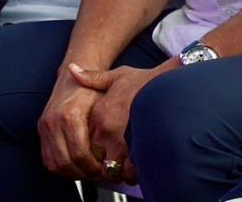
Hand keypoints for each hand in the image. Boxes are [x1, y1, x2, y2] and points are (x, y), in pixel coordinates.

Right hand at [37, 67, 105, 180]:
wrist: (74, 76)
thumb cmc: (93, 88)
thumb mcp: (105, 103)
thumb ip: (109, 120)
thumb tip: (117, 139)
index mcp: (71, 115)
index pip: (79, 153)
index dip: (92, 165)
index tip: (103, 169)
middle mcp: (53, 121)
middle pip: (64, 162)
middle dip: (82, 172)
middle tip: (96, 174)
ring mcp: (45, 126)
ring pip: (53, 163)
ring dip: (70, 172)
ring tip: (87, 172)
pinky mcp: (41, 129)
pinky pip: (46, 157)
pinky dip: (60, 166)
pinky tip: (75, 166)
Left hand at [70, 62, 175, 183]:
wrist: (171, 84)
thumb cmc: (147, 80)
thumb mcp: (118, 75)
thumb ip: (93, 77)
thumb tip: (71, 70)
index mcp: (99, 116)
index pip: (86, 143)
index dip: (96, 149)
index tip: (107, 148)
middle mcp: (106, 131)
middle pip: (97, 160)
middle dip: (107, 164)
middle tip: (118, 161)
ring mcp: (122, 142)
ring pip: (112, 170)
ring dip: (120, 171)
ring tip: (130, 166)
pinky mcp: (138, 149)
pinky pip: (129, 171)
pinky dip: (134, 172)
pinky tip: (141, 165)